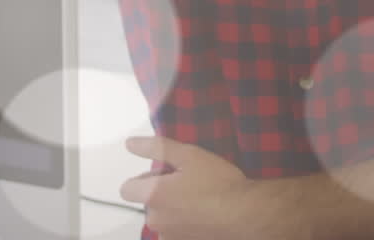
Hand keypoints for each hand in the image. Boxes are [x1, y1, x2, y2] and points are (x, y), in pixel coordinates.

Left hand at [120, 136, 253, 239]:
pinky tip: (205, 215)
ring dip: (174, 208)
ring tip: (200, 199)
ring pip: (164, 217)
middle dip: (162, 192)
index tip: (164, 174)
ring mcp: (170, 237)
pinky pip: (177, 231)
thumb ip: (156, 148)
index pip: (126, 189)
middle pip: (148, 202)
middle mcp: (155, 221)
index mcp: (152, 196)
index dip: (143, 178)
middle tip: (190, 181)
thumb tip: (129, 143)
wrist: (247, 215)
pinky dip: (186, 223)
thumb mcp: (188, 155)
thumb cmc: (217, 182)